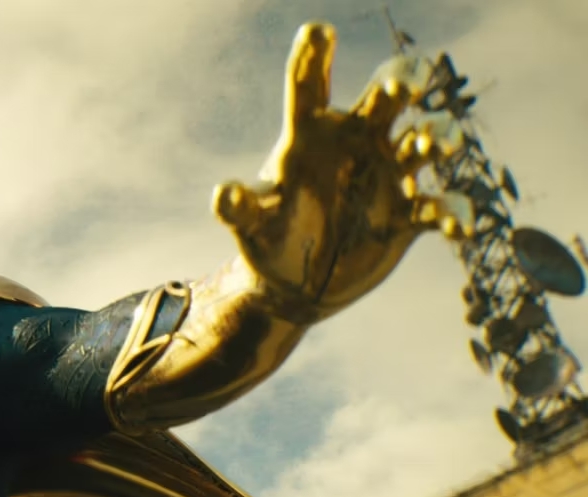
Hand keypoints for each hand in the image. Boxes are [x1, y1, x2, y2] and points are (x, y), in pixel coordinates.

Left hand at [212, 23, 471, 322]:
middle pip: (385, 96)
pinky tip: (455, 225)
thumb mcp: (253, 225)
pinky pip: (441, 205)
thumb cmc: (270, 238)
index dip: (314, 57)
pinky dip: (453, 212)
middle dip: (401, 81)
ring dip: (437, 136)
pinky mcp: (409, 214)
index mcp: (311, 135)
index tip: (316, 30)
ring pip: (425, 138)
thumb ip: (241, 208)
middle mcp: (357, 142)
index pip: (310, 87)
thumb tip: (223, 195)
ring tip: (431, 146)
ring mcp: (388, 174)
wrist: (297, 284)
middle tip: (403, 86)